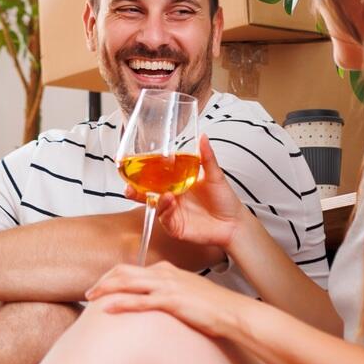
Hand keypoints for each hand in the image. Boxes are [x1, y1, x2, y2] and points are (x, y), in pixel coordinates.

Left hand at [85, 260, 251, 341]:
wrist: (232, 312)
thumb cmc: (212, 307)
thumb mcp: (187, 294)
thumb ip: (169, 294)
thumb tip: (155, 303)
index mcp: (167, 271)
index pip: (131, 268)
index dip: (112, 277)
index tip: (101, 287)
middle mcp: (164, 274)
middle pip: (124, 271)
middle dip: (103, 281)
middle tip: (89, 294)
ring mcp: (168, 287)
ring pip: (128, 282)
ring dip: (106, 289)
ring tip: (91, 299)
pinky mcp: (172, 301)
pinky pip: (140, 301)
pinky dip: (122, 303)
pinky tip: (108, 310)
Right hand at [122, 134, 248, 254]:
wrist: (235, 223)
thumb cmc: (224, 199)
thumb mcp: (215, 175)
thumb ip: (206, 157)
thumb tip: (202, 136)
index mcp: (177, 183)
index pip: (156, 177)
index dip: (144, 172)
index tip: (134, 164)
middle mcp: (172, 198)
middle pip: (147, 194)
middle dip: (135, 191)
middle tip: (128, 186)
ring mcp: (173, 213)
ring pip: (155, 207)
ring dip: (154, 201)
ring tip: (164, 194)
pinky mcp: (176, 227)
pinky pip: (165, 220)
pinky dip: (165, 212)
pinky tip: (170, 203)